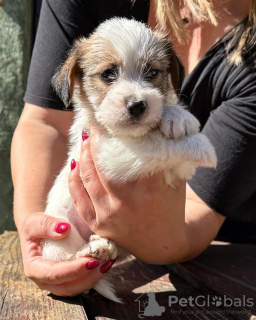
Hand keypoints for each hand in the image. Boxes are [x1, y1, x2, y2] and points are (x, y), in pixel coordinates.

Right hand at [19, 212, 105, 295]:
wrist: (38, 230)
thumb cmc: (35, 226)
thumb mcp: (35, 221)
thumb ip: (45, 224)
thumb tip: (64, 229)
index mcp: (34, 268)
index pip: (54, 275)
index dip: (73, 270)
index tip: (90, 261)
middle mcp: (45, 280)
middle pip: (68, 287)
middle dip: (88, 277)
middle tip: (104, 262)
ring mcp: (57, 281)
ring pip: (76, 287)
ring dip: (94, 277)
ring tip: (108, 262)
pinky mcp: (67, 278)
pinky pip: (81, 281)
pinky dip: (94, 274)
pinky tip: (106, 262)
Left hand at [68, 127, 187, 263]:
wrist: (164, 244)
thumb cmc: (172, 208)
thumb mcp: (176, 181)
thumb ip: (166, 159)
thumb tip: (154, 132)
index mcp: (149, 189)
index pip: (128, 154)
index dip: (118, 136)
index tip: (112, 124)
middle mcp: (125, 202)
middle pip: (102, 165)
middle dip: (95, 142)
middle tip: (94, 127)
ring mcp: (108, 215)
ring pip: (88, 179)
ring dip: (83, 156)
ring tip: (84, 141)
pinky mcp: (98, 225)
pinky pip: (79, 199)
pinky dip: (74, 180)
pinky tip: (75, 165)